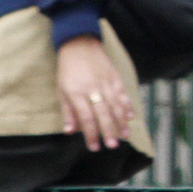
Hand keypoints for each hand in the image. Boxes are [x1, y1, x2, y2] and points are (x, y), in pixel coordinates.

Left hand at [57, 35, 134, 151]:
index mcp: (76, 93)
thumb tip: (70, 131)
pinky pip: (122, 93)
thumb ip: (68, 111)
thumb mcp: (62, 89)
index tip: (94, 147)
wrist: (79, 44)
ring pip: (115, 105)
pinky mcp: (114, 76)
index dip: (91, 134)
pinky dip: (127, 105)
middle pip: (102, 113)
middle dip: (108, 131)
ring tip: (125, 135)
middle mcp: (92, 89)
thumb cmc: (68, 69)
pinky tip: (131, 116)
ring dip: (121, 121)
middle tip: (112, 145)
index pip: (85, 118)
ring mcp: (105, 82)